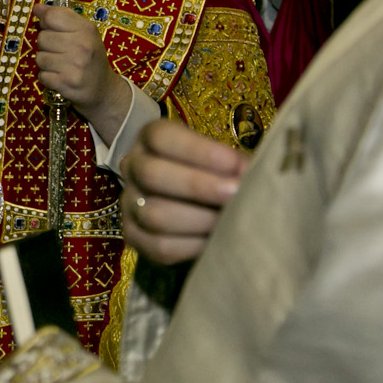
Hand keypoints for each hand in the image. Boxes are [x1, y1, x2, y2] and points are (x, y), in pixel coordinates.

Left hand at [33, 4, 124, 141]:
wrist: (103, 89)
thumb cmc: (90, 56)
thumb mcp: (82, 32)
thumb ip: (60, 17)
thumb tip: (36, 7)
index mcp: (86, 29)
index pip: (51, 16)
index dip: (46, 22)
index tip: (53, 29)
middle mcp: (82, 46)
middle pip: (42, 38)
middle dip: (47, 45)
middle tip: (61, 51)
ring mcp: (75, 66)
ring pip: (39, 58)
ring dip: (46, 62)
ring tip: (61, 65)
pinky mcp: (66, 84)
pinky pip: (42, 75)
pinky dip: (47, 77)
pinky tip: (60, 76)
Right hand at [120, 119, 248, 264]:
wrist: (195, 205)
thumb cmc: (214, 174)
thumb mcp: (221, 159)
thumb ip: (235, 165)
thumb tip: (254, 177)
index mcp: (151, 139)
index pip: (162, 137)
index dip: (199, 150)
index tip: (236, 164)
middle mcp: (132, 166)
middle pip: (152, 174)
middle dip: (198, 186)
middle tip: (235, 194)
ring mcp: (128, 203)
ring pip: (153, 214)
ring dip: (198, 219)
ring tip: (229, 221)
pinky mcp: (133, 236)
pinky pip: (158, 246)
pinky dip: (191, 246)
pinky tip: (215, 241)